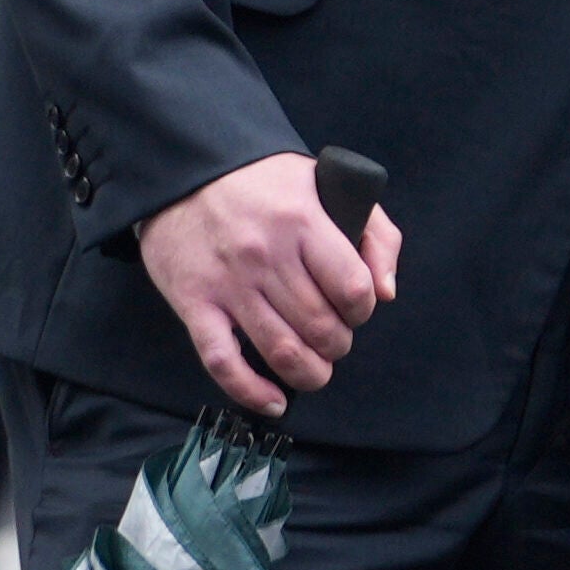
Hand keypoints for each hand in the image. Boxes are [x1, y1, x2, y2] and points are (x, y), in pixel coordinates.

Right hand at [139, 150, 399, 415]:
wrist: (183, 168)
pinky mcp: (194, 303)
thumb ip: (373, 232)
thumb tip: (386, 293)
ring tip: (314, 370)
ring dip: (308, 373)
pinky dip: (251, 391)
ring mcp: (228, 282)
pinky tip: (273, 400)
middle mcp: (266, 254)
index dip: (362, 310)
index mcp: (302, 220)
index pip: (352, 287)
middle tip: (333, 340)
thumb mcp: (326, 185)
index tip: (354, 309)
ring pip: (280, 350)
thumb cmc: (261, 181)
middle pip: (319, 326)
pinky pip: (223, 361)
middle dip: (337, 345)